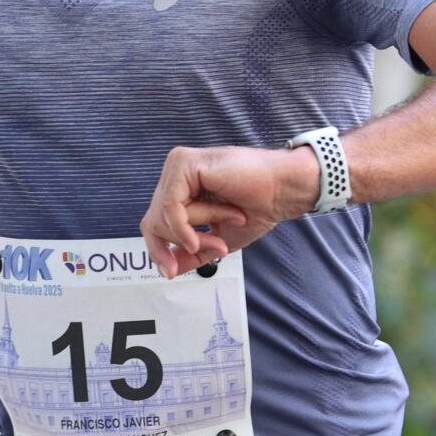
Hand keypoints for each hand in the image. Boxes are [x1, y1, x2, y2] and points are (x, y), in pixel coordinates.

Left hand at [139, 145, 321, 278]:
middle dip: (184, 244)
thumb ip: (192, 252)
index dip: (159, 249)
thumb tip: (168, 270)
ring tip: (227, 226)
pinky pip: (169, 206)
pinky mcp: (184, 164)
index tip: (170, 272)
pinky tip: (200, 235)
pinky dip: (183, 228)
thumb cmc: (258, 206)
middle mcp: (176, 174)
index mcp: (182, 187)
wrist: (282, 190)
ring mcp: (178, 165)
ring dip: (195, 235)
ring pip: (161, 217)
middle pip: (154, 222)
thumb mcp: (218, 239)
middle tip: (218, 248)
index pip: (154, 221)